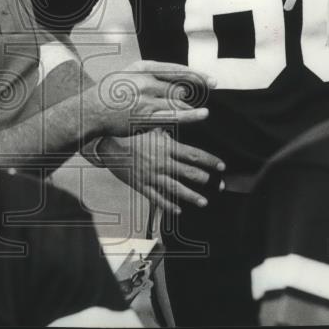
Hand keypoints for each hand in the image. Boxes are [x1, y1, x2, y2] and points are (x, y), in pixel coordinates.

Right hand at [87, 60, 215, 136]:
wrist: (91, 110)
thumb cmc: (111, 92)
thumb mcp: (129, 74)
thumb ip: (151, 75)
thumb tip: (178, 84)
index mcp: (142, 68)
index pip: (176, 69)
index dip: (197, 75)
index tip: (211, 80)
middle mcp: (145, 82)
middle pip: (179, 88)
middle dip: (189, 95)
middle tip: (197, 97)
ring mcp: (146, 100)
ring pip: (178, 102)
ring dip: (188, 107)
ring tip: (196, 111)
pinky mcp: (146, 117)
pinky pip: (174, 116)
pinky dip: (190, 115)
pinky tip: (202, 114)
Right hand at [95, 129, 225, 214]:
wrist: (107, 145)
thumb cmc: (130, 134)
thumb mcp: (150, 127)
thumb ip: (167, 128)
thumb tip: (184, 119)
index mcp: (165, 147)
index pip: (193, 154)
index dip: (209, 160)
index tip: (221, 165)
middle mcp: (161, 162)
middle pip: (188, 172)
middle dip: (206, 179)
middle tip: (219, 185)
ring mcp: (151, 176)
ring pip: (176, 188)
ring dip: (192, 196)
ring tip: (204, 201)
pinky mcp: (141, 185)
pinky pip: (157, 197)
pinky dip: (168, 204)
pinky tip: (178, 209)